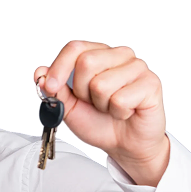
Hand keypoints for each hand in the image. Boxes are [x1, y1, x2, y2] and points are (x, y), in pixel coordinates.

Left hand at [35, 40, 169, 184]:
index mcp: (99, 54)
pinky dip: (118, 112)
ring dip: (101, 105)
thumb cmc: (99, 122)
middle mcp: (119, 55)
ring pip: (102, 84)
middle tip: (94, 103)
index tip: (49, 87)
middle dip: (82, 91)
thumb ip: (54, 90)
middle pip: (86, 62)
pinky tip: (126, 112)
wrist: (124, 143)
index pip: (75, 48)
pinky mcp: (150, 83)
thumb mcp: (68, 107)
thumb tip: (40, 73)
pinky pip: (120, 99)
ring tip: (111, 107)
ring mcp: (137, 67)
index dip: (59, 68)